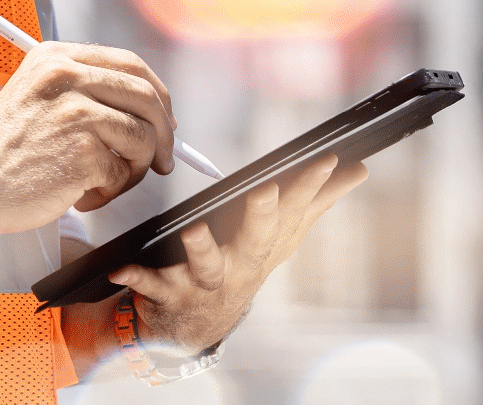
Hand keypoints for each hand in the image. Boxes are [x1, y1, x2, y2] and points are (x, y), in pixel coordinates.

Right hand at [0, 42, 176, 236]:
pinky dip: (108, 191)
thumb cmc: (1, 152)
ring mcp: (76, 114)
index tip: (162, 119)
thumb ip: (82, 91)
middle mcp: (66, 78)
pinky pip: (122, 173)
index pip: (129, 64)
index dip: (155, 94)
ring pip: (143, 138)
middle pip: (146, 96)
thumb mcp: (35, 97)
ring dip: (134, 169)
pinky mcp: (82, 152)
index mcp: (55, 58)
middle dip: (164, 134)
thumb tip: (147, 111)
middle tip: (164, 160)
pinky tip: (78, 195)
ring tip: (102, 182)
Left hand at [108, 153, 367, 352]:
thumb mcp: (282, 237)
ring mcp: (207, 283)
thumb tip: (360, 168)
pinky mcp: (170, 294)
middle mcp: (242, 265)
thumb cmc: (241, 264)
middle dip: (265, 215)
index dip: (314, 187)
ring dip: (202, 249)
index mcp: (268, 245)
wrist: (194, 325)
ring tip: (195, 228)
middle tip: (268, 190)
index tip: (330, 159)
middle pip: (259, 239)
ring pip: (207, 266)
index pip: (296, 211)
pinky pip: (152, 285)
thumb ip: (318, 201)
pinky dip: (138, 277)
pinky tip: (122, 269)